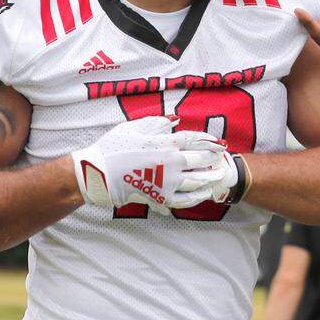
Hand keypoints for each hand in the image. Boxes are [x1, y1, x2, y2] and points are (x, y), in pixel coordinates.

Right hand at [70, 116, 227, 212]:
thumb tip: (175, 120)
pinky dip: (197, 197)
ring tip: (219, 176)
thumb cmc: (113, 147)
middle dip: (213, 158)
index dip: (209, 141)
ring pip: (198, 181)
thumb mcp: (134, 127)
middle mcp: (171, 162)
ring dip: (211, 178)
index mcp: (165, 143)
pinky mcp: (161, 197)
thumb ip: (158, 123)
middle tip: (221, 158)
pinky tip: (203, 194)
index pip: (195, 139)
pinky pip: (185, 199)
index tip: (220, 143)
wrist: (98, 173)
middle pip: (201, 159)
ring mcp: (167, 181)